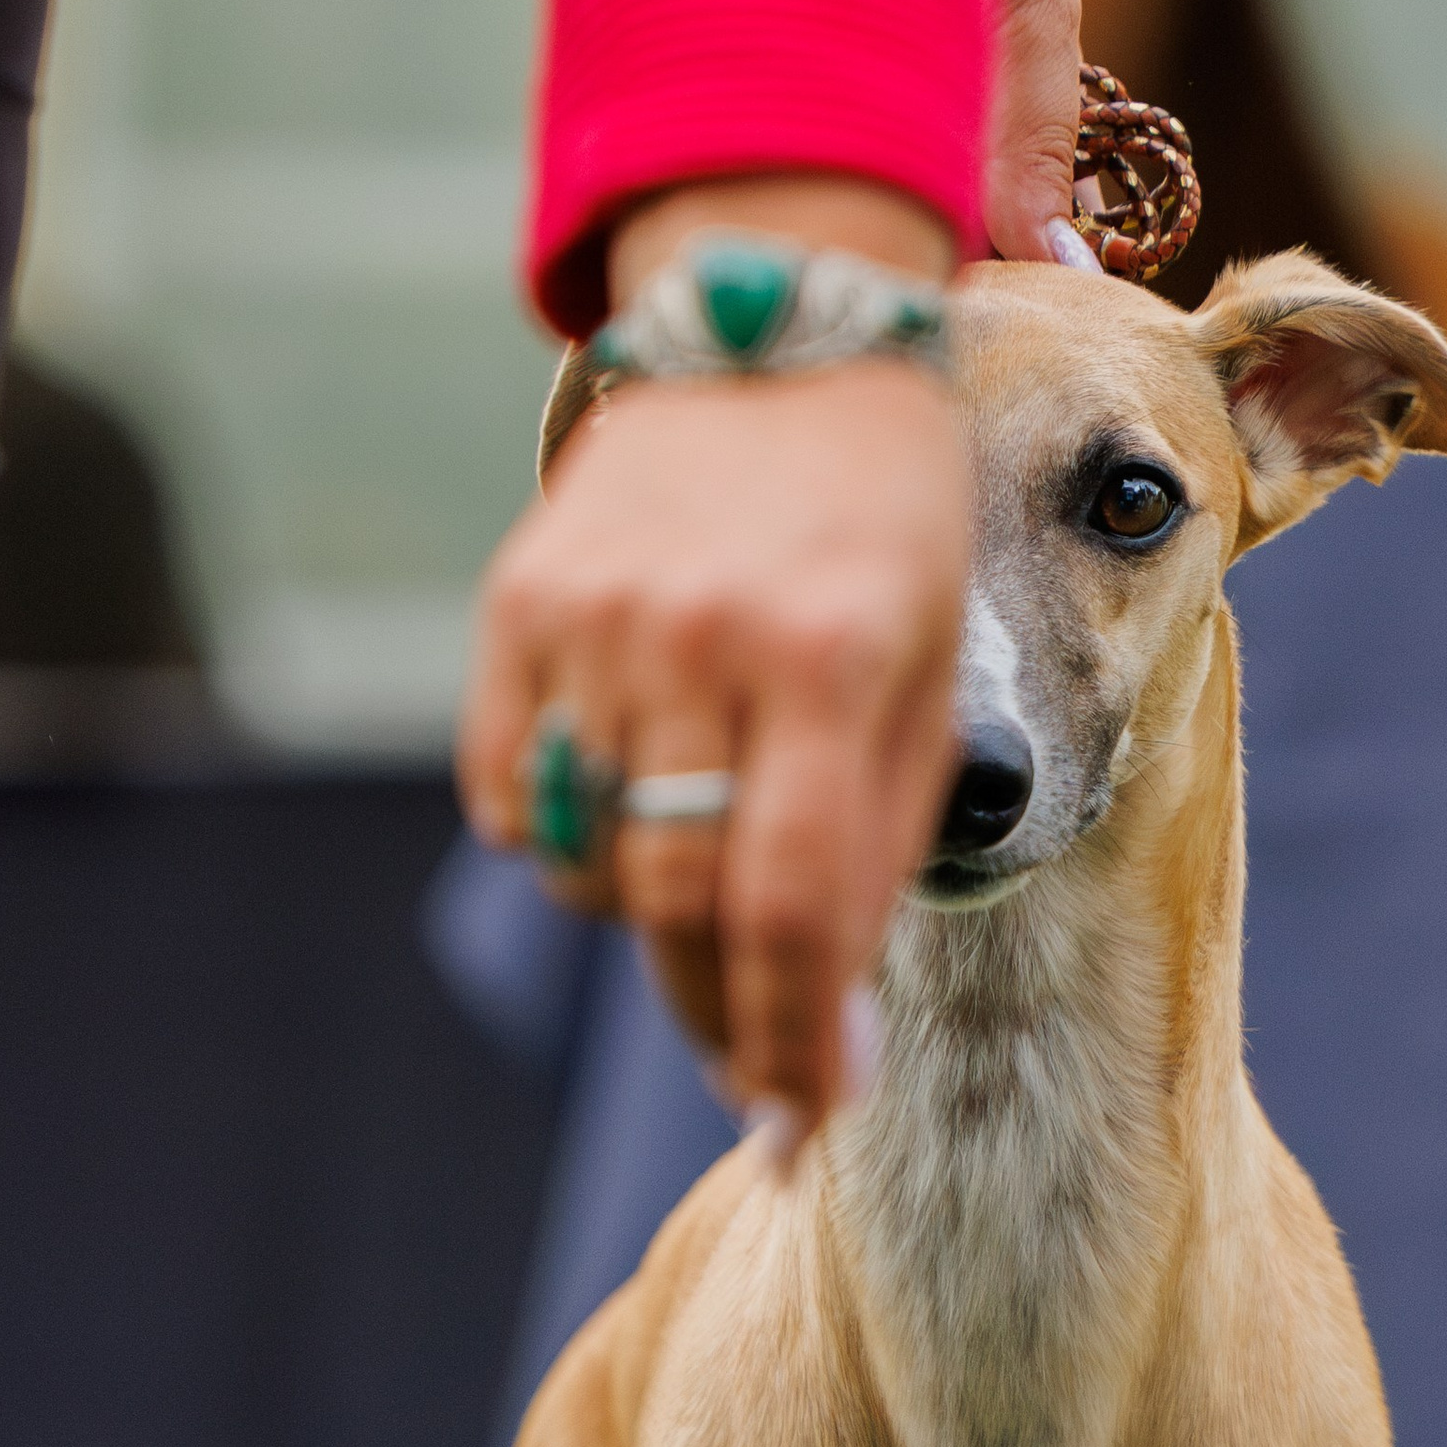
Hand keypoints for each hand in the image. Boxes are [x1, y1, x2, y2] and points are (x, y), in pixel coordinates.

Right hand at [458, 0, 1084, 1132]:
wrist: (780, 320)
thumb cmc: (891, 523)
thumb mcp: (937, 673)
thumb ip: (882, 847)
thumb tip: (821, 1037)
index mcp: (835, 656)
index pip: (791, 908)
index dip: (790, 1043)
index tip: (803, 1126)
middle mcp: (703, 637)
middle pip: (681, 907)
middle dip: (723, 1024)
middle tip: (758, 1086)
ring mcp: (595, 618)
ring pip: (589, 867)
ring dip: (652, 933)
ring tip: (711, 925)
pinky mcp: (519, 603)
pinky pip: (509, 798)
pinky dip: (563, 845)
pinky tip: (628, 826)